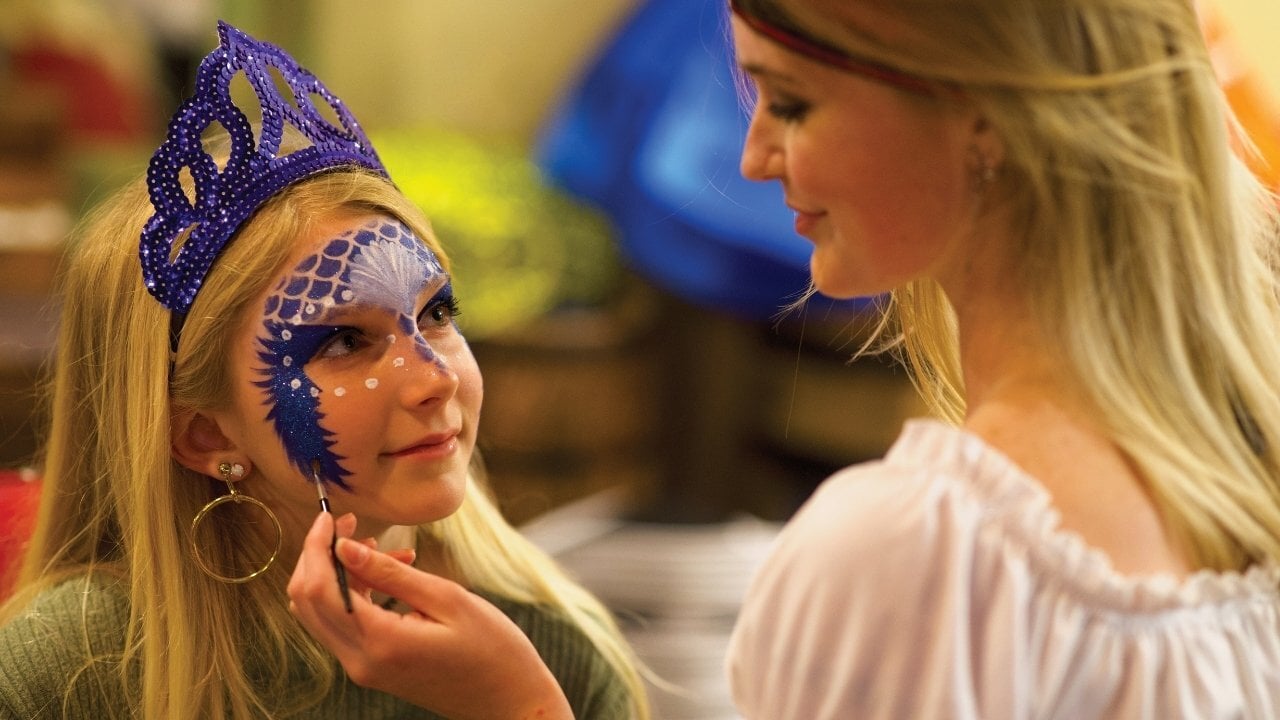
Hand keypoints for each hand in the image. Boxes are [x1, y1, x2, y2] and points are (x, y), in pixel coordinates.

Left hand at [287, 512, 573, 719]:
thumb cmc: (492, 649)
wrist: (509, 701)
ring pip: (321, 613)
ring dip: (339, 574)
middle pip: (306, 602)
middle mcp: (360, 661)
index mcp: (379, 642)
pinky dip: (355, 593)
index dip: (316, 547)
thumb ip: (391, 573)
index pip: (318, 589)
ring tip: (384, 548)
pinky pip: (345, 624)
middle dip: (318, 558)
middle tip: (349, 526)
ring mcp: (363, 669)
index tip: (332, 517)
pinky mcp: (372, 669)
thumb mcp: (447, 599)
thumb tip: (345, 548)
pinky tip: (393, 574)